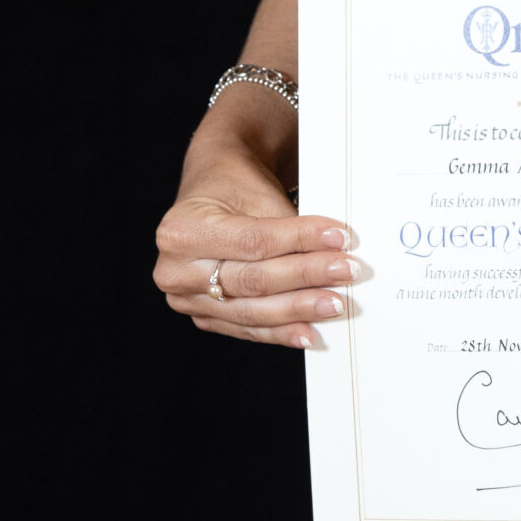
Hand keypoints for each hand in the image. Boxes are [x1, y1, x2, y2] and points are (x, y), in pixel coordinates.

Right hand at [153, 135, 358, 350]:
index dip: (300, 241)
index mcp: (182, 230)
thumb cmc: (235, 188)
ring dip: (298, 309)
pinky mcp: (203, 316)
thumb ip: (289, 227)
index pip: (253, 241)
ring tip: (334, 304)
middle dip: (305, 277)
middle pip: (252, 280)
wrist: (213, 191)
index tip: (339, 238)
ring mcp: (186, 299)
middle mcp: (175, 270)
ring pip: (251, 311)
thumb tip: (334, 253)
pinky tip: (307, 332)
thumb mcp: (257, 194)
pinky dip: (280, 331)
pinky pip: (246, 328)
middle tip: (345, 271)